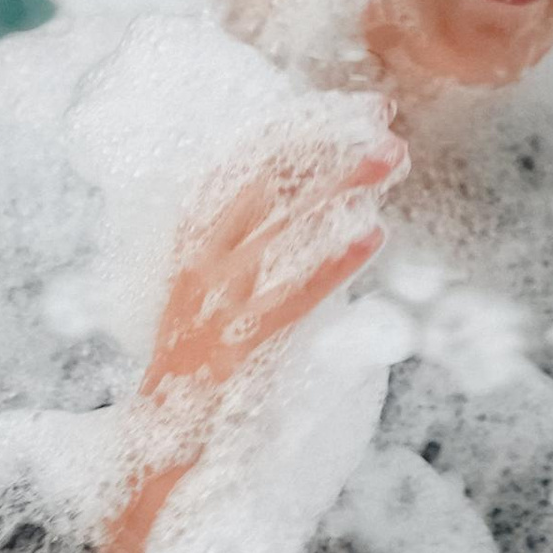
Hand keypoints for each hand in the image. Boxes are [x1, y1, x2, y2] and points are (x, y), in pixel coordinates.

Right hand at [142, 130, 404, 399]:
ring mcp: (213, 304)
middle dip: (327, 146)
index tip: (356, 111)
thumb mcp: (215, 296)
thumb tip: (317, 212)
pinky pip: (291, 296)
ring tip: (390, 158)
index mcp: (192, 244)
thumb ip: (253, 254)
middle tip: (384, 121)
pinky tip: (372, 234)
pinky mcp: (234, 347)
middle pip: (265, 184)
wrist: (161, 442)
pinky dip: (332, 262)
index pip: (246, 168)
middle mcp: (198, 264)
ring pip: (283, 228)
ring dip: (340, 186)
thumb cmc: (200, 370)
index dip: (301, 132)